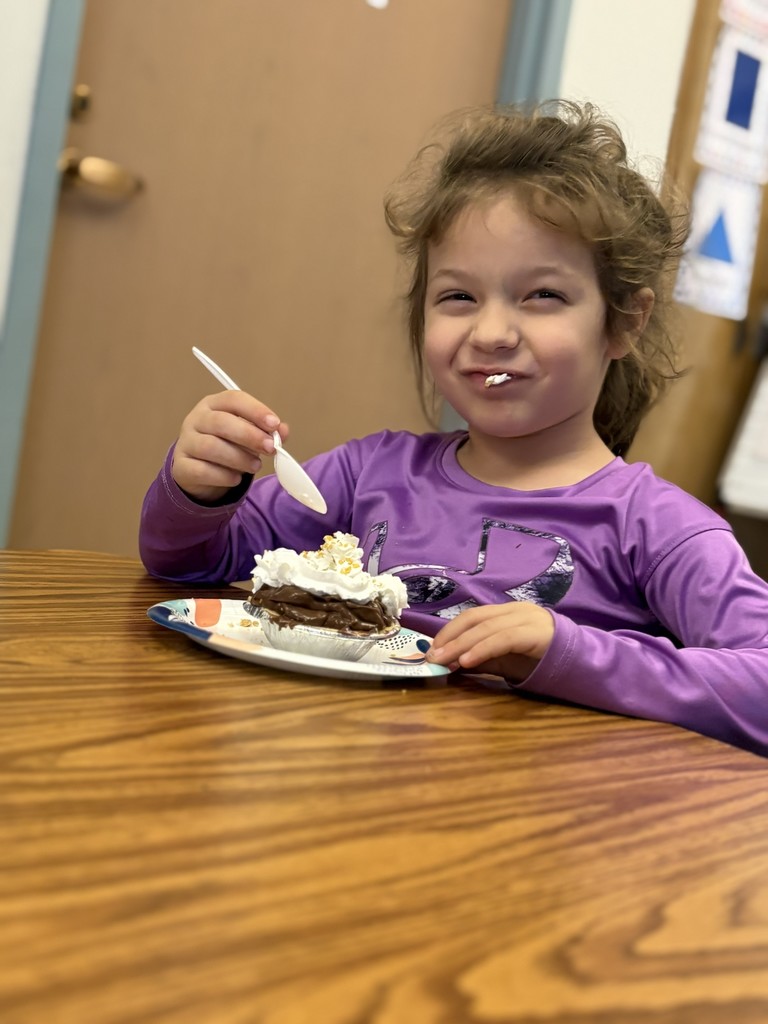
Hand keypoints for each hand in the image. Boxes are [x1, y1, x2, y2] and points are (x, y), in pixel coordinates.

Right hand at [171, 390, 285, 502]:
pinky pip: (203, 471)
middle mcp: (196, 419)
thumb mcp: (247, 435)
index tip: (274, 424)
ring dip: (239, 458)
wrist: (197, 471)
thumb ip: (266, 432)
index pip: (233, 399)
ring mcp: (186, 442)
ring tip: (255, 466)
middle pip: (221, 422)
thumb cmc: (226, 445)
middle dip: (250, 436)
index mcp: (213, 405)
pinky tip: (236, 478)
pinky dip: (224, 476)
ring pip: (211, 447)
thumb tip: (283, 431)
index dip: (255, 410)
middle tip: (270, 448)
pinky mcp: (181, 466)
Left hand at [425, 602, 554, 681]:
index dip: (449, 631)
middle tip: (432, 656)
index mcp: (507, 612)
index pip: (472, 616)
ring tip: (444, 660)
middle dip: (450, 637)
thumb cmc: (542, 661)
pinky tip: (466, 661)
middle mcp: (515, 610)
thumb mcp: (506, 661)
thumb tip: (452, 663)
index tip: (432, 649)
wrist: (582, 663)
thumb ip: (483, 659)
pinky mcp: (536, 633)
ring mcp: (527, 619)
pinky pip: (503, 639)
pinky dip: (481, 649)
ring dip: (460, 645)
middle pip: (475, 618)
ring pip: (486, 628)